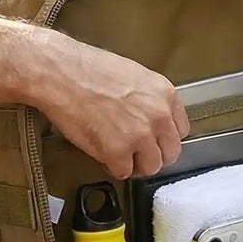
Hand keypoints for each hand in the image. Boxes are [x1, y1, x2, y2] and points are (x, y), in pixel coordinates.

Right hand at [37, 36, 189, 179]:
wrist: (61, 73)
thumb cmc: (88, 69)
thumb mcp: (134, 75)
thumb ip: (149, 99)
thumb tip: (151, 118)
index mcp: (164, 94)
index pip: (181, 130)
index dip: (163, 137)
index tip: (153, 140)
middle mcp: (158, 116)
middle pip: (170, 153)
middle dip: (152, 154)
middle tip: (135, 152)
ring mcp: (139, 135)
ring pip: (150, 167)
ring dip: (134, 164)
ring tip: (118, 154)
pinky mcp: (117, 152)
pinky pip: (123, 172)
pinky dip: (112, 167)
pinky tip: (102, 153)